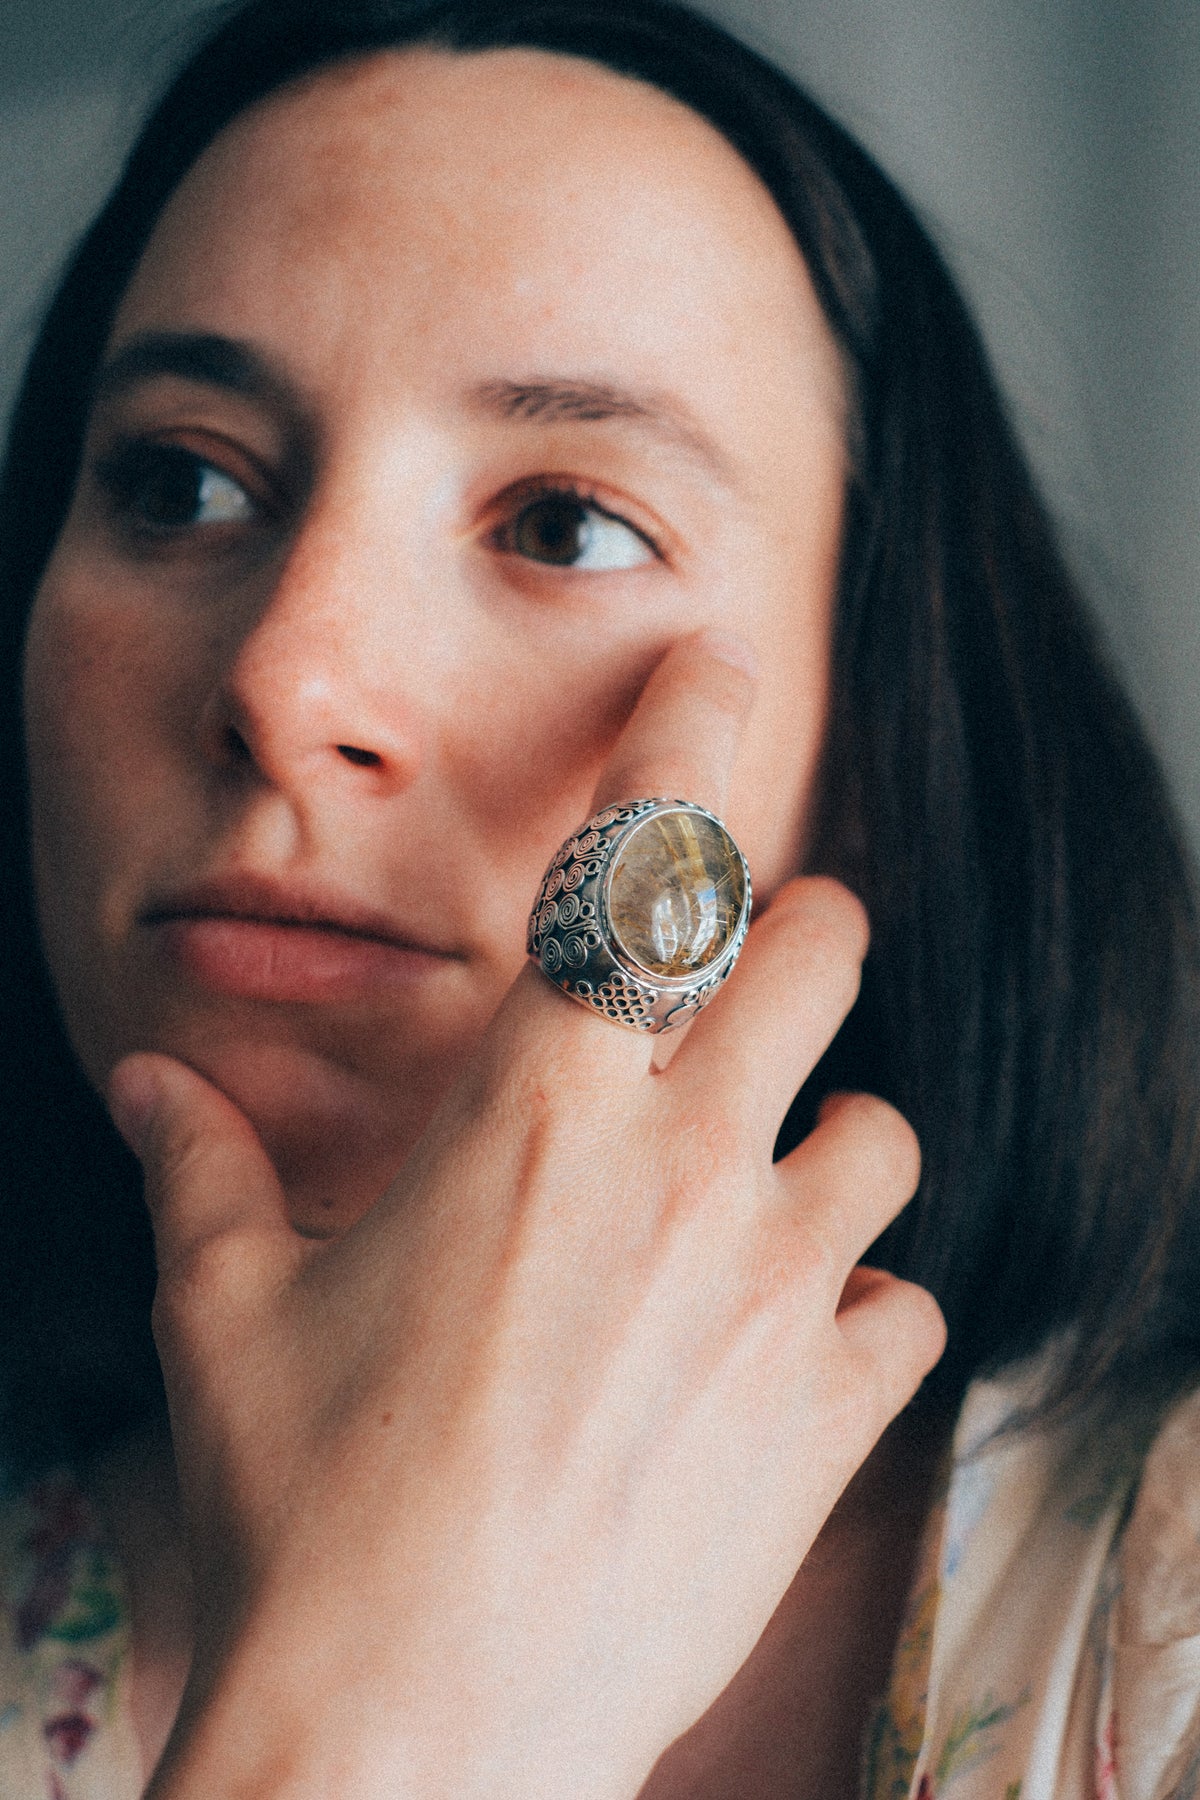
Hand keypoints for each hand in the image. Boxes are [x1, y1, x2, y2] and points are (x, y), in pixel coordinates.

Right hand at [109, 633, 944, 1799]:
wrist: (412, 1729)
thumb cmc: (309, 1504)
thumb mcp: (229, 1312)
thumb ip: (201, 1170)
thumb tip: (146, 1086)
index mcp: (537, 1111)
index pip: (642, 864)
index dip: (690, 735)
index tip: (723, 659)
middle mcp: (685, 1168)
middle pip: (822, 948)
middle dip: (799, 935)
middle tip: (744, 981)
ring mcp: (776, 1289)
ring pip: (887, 1127)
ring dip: (830, 1137)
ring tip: (755, 1195)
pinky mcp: (830, 1412)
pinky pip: (904, 1308)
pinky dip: (859, 1310)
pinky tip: (785, 1354)